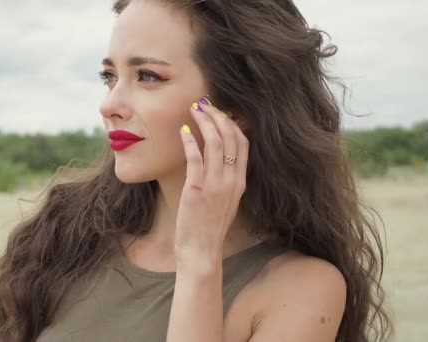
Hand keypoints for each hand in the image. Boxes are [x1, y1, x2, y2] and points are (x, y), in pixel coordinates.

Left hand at [175, 97, 249, 271]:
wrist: (201, 251)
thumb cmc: (208, 227)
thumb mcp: (225, 201)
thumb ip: (225, 179)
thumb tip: (217, 158)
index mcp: (240, 182)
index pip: (243, 143)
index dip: (233, 123)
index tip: (220, 112)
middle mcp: (232, 181)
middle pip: (231, 137)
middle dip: (218, 116)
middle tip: (204, 104)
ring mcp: (216, 185)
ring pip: (216, 143)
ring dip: (205, 122)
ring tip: (194, 110)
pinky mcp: (197, 189)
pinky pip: (196, 158)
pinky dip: (190, 140)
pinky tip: (183, 130)